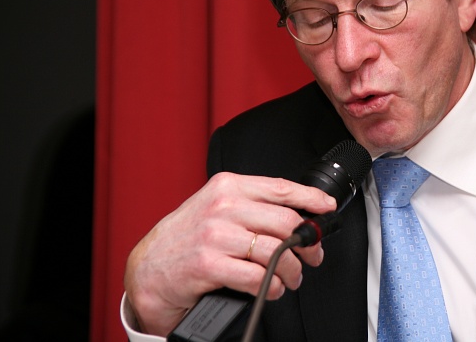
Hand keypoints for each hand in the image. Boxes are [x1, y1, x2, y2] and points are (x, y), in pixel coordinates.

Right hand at [123, 172, 336, 335]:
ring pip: (275, 251)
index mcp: (228, 186)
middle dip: (307, 243)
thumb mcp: (218, 208)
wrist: (148, 268)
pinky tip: (271, 289)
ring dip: (292, 270)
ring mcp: (214, 234)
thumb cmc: (187, 238)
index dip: (311, 199)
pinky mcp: (207, 264)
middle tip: (311, 256)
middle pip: (285, 221)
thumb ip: (252, 207)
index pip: (281, 187)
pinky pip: (257, 277)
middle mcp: (222, 205)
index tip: (327, 207)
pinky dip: (272, 288)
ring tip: (291, 278)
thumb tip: (299, 214)